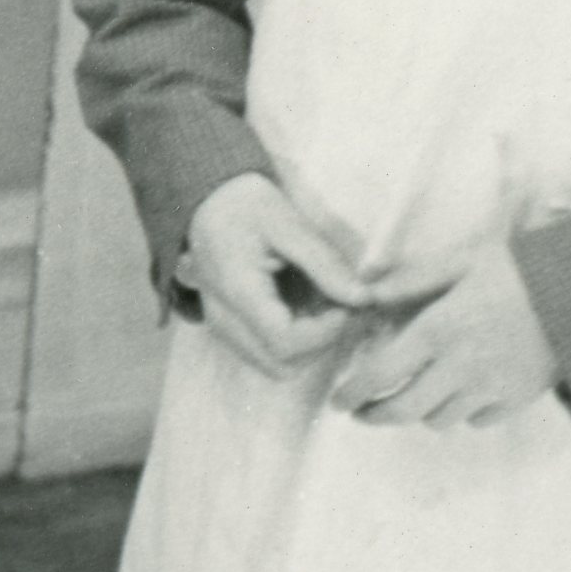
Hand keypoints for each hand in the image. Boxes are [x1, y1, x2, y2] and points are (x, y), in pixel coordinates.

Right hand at [181, 176, 374, 375]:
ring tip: (324, 304)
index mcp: (236, 292)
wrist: (206, 204)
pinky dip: (297, 340)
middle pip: (283, 365)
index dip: (326, 331)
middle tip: (340, 305)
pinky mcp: (232, 331)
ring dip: (311, 345)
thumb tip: (364, 299)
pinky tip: (306, 306)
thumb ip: (325, 263)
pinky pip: (269, 355)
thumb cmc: (246, 206)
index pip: (285, 342)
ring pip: (277, 367)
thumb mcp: (289, 222)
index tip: (347, 301)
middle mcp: (224, 321)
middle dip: (322, 343)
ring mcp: (224, 330)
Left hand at [327, 237, 557, 426]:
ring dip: (420, 412)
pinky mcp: (518, 399)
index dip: (352, 393)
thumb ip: (413, 280)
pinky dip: (462, 413)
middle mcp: (460, 366)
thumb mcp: (465, 260)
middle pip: (402, 410)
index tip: (338, 399)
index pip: (379, 374)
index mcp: (440, 328)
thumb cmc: (527, 267)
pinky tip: (461, 394)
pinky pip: (477, 421)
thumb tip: (368, 295)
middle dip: (375, 415)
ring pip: (437, 420)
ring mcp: (490, 387)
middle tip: (363, 412)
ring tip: (414, 396)